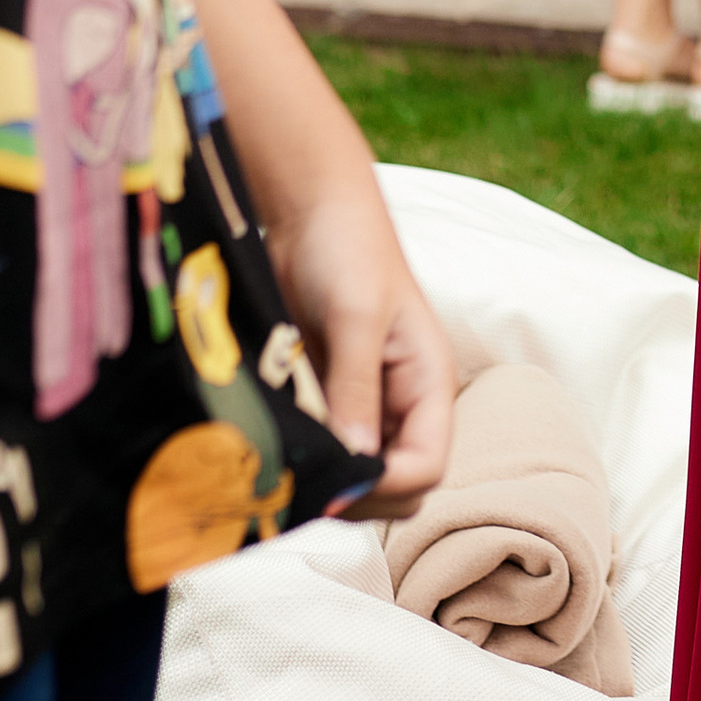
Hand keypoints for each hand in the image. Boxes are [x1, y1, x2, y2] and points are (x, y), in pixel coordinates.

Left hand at [260, 165, 457, 508]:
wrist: (306, 208)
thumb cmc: (347, 247)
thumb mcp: (357, 316)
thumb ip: (356, 390)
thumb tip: (355, 467)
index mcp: (428, 383)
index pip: (427, 466)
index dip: (386, 484)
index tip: (336, 478)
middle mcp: (400, 402)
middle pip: (394, 484)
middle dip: (354, 491)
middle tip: (302, 479)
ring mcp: (360, 404)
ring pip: (354, 474)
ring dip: (323, 477)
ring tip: (283, 462)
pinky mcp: (323, 398)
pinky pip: (319, 448)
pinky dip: (300, 456)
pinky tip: (273, 447)